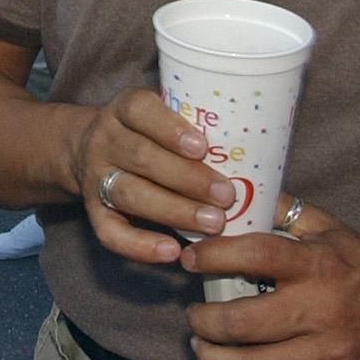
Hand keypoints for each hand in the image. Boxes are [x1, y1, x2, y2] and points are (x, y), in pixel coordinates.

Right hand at [66, 87, 238, 265]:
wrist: (87, 151)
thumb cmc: (151, 138)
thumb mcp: (166, 124)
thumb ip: (207, 143)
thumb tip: (272, 185)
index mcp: (126, 109)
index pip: (140, 110)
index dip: (169, 128)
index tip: (202, 147)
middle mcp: (105, 139)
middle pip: (140, 156)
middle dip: (186, 177)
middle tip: (226, 195)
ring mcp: (96, 176)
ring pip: (129, 193)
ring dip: (173, 210)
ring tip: (213, 224)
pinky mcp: (92, 211)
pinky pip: (110, 232)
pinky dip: (140, 245)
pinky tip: (172, 251)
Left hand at [183, 201, 359, 359]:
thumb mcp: (333, 230)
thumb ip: (285, 212)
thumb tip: (240, 193)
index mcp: (319, 266)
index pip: (254, 256)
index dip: (212, 257)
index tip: (191, 260)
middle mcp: (321, 312)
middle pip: (242, 323)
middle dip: (204, 320)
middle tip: (195, 315)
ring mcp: (327, 356)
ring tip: (203, 347)